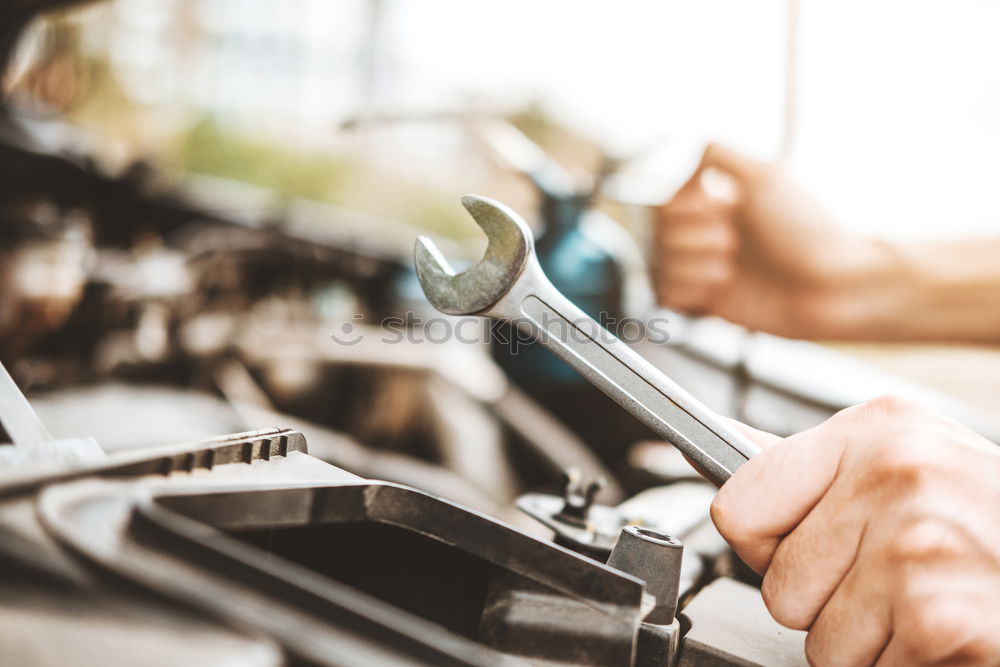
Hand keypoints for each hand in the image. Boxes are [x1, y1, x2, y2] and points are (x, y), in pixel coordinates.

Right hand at [653, 144, 893, 338]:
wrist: (830, 288)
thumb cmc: (808, 232)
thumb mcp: (765, 176)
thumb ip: (718, 156)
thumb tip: (687, 165)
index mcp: (721, 205)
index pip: (667, 204)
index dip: (686, 210)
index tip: (718, 211)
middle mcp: (711, 236)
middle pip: (660, 235)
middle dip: (695, 239)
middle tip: (732, 244)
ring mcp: (708, 270)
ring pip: (661, 265)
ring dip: (695, 266)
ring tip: (729, 270)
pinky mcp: (708, 303)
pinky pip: (668, 295)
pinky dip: (689, 291)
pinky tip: (718, 289)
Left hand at [713, 396, 999, 665]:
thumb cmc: (992, 524)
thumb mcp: (903, 466)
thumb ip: (810, 468)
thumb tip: (720, 452)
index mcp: (877, 430)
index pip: (737, 504)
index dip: (765, 545)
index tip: (806, 546)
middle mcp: (898, 474)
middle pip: (777, 583)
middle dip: (827, 602)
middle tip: (892, 581)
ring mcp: (921, 544)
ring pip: (818, 640)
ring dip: (868, 642)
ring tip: (923, 604)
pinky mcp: (943, 616)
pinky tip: (949, 632)